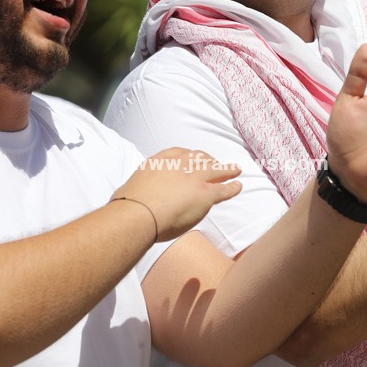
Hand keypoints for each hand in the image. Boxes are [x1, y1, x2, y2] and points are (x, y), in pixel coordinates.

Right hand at [111, 148, 241, 240]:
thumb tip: (132, 196)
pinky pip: (223, 188)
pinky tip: (238, 186)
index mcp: (160, 161)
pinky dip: (232, 187)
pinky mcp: (205, 193)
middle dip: (208, 160)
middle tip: (214, 163)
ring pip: (215, 170)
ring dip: (226, 169)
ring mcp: (194, 178)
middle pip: (199, 158)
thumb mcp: (129, 188)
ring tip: (235, 169)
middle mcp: (179, 164)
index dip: (189, 155)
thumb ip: (138, 189)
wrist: (139, 213)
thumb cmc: (128, 206)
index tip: (193, 156)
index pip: (179, 153)